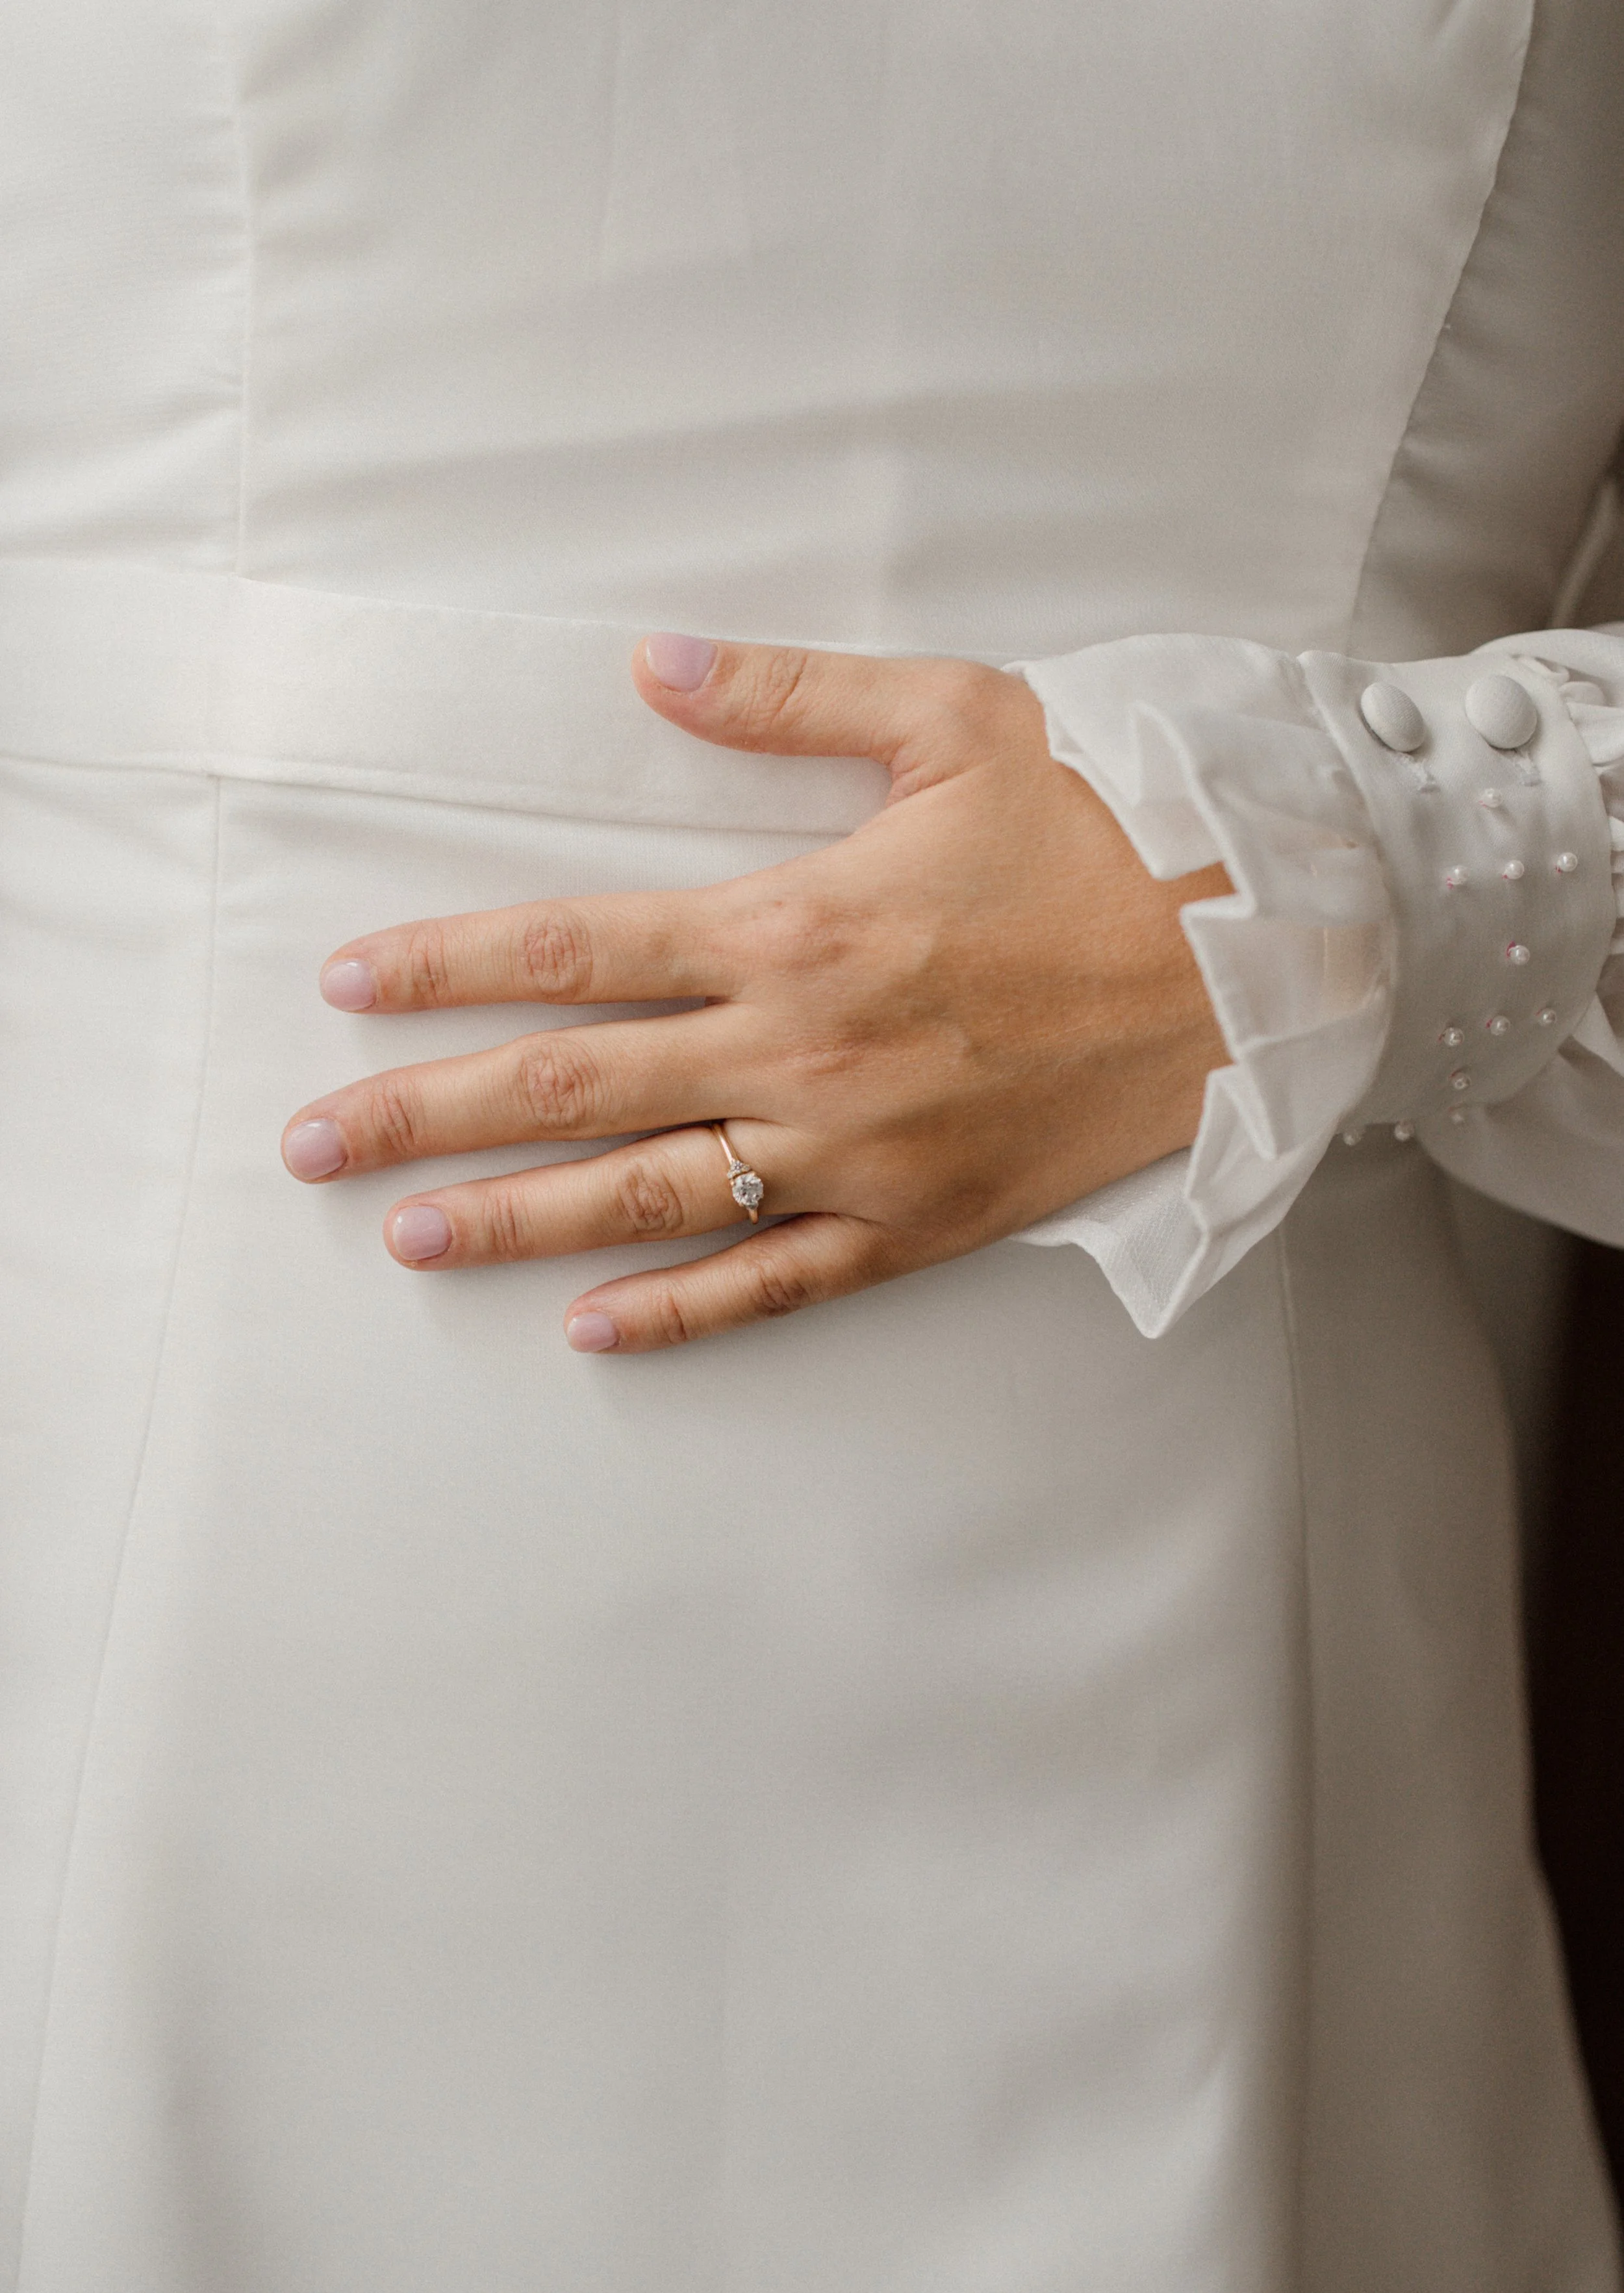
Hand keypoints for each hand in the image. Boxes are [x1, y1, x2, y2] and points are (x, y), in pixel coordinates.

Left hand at [281, 634, 1228, 1352]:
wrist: (1246, 960)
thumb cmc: (1099, 833)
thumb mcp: (954, 720)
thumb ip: (787, 696)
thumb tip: (648, 664)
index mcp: (794, 923)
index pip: (576, 949)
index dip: (448, 965)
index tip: (347, 986)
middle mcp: (803, 1049)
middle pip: (574, 1086)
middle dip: (428, 1111)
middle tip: (313, 1143)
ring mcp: (856, 1151)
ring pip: (653, 1197)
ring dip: (520, 1218)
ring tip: (410, 1236)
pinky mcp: (918, 1220)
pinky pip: (779, 1282)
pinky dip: (684, 1311)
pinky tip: (594, 1330)